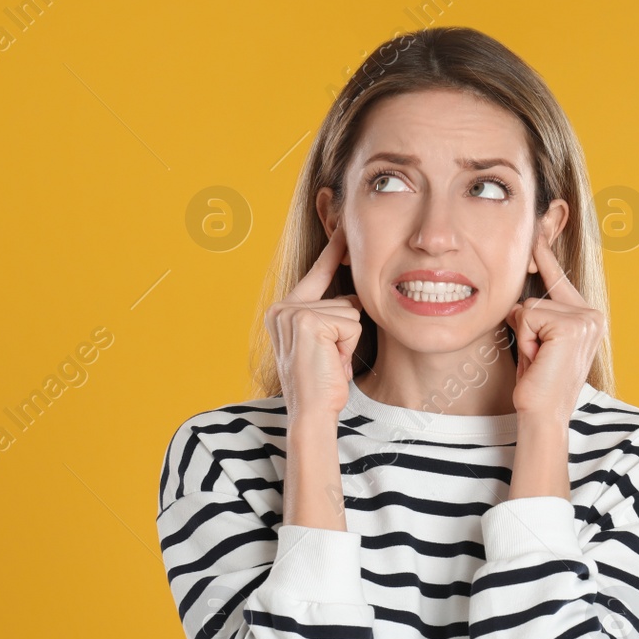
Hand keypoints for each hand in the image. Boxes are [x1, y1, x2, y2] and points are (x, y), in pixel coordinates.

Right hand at [268, 229, 364, 423]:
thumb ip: (332, 317)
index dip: (333, 252)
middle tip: (330, 360)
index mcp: (283, 311)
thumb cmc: (322, 385)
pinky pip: (352, 323)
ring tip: (330, 362)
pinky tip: (332, 362)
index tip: (344, 225)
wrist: (311, 413)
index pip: (317, 274)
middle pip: (344, 299)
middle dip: (347, 332)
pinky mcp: (308, 321)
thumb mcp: (326, 344)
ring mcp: (293, 313)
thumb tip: (356, 296)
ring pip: (351, 312)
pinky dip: (348, 345)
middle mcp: (282, 308)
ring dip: (348, 341)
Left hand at [505, 235, 603, 423]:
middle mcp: (593, 315)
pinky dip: (526, 339)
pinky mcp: (571, 326)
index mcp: (589, 317)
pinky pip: (529, 316)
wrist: (543, 414)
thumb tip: (519, 295)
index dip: (545, 258)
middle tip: (538, 357)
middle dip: (527, 326)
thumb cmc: (538, 384)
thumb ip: (538, 314)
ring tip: (538, 359)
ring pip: (531, 307)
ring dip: (526, 335)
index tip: (538, 231)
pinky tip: (538, 358)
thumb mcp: (539, 341)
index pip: (560, 281)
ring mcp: (586, 320)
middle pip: (538, 296)